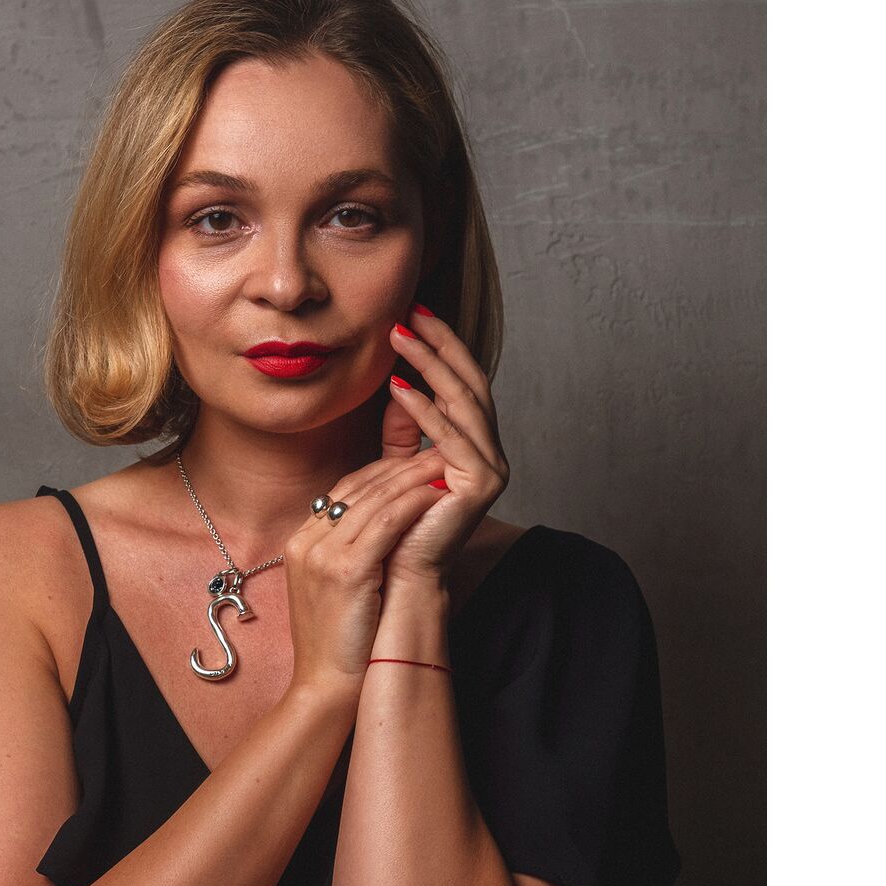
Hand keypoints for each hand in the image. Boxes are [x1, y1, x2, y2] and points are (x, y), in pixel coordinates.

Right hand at [283, 447, 448, 691]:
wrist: (326, 686)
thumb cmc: (340, 642)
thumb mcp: (337, 587)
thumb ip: (351, 552)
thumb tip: (388, 527)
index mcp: (300, 543)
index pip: (344, 491)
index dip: (383, 472)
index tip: (415, 463)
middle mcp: (306, 542)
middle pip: (359, 488)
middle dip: (401, 467)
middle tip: (438, 449)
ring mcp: (322, 555)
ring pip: (374, 499)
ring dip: (413, 477)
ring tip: (444, 464)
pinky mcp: (346, 571)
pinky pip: (385, 523)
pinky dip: (413, 503)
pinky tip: (436, 494)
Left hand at [378, 305, 509, 588]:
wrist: (398, 575)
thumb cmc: (394, 523)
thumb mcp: (396, 464)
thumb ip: (404, 430)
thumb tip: (399, 387)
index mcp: (473, 445)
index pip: (461, 383)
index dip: (440, 347)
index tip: (413, 313)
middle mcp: (489, 453)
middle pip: (469, 383)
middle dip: (440, 345)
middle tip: (410, 311)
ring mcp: (491, 468)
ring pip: (463, 402)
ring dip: (431, 365)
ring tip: (399, 337)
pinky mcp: (482, 485)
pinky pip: (452, 438)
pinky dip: (426, 412)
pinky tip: (400, 389)